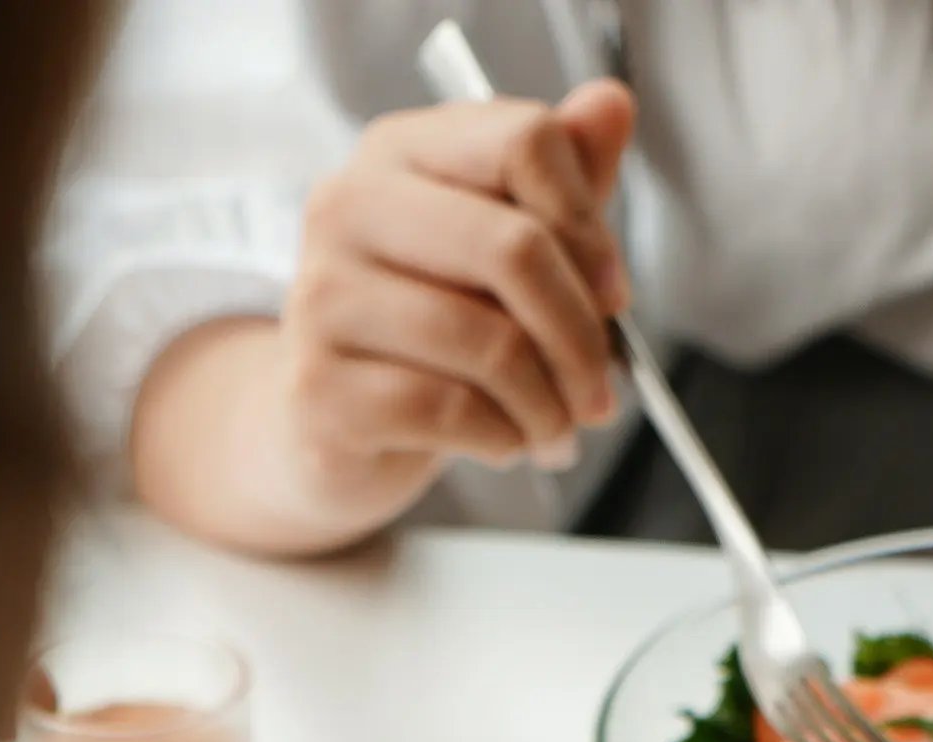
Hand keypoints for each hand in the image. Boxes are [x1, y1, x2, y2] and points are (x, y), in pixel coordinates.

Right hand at [132, 82, 636, 554]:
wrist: (328, 426)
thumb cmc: (424, 334)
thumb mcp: (498, 251)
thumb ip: (557, 182)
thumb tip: (613, 105)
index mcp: (400, 150)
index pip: (524, 142)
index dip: (590, 227)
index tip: (614, 295)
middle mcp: (350, 206)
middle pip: (514, 248)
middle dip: (581, 336)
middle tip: (600, 393)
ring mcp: (323, 297)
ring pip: (490, 345)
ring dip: (548, 406)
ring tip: (556, 431)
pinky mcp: (319, 389)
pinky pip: (448, 412)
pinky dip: (501, 440)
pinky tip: (505, 445)